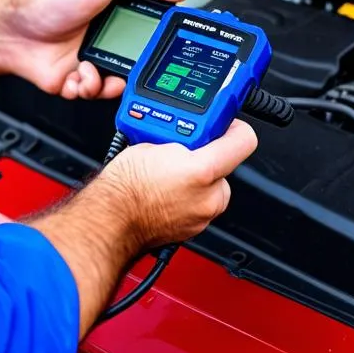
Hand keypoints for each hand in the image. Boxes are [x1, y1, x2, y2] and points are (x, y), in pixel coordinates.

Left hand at [8, 0, 187, 99]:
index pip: (157, 13)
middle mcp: (112, 26)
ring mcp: (98, 51)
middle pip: (144, 52)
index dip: (165, 25)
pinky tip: (80, 74)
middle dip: (139, 62)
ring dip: (111, 80)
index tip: (166, 34)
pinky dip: (90, 88)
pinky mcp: (83, 74)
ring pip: (124, 78)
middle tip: (132, 61)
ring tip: (95, 70)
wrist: (14, 30)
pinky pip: (99, 92)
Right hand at [93, 119, 257, 248]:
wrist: (110, 219)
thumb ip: (182, 135)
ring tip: (168, 171)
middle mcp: (210, 197)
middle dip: (206, 153)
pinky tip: (167, 189)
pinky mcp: (196, 228)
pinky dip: (190, 194)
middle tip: (181, 150)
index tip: (223, 123)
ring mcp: (204, 216)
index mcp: (203, 171)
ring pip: (213, 184)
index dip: (232, 127)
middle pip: (225, 163)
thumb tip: (190, 127)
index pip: (244, 140)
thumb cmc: (124, 186)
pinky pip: (201, 202)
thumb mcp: (152, 140)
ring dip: (197, 175)